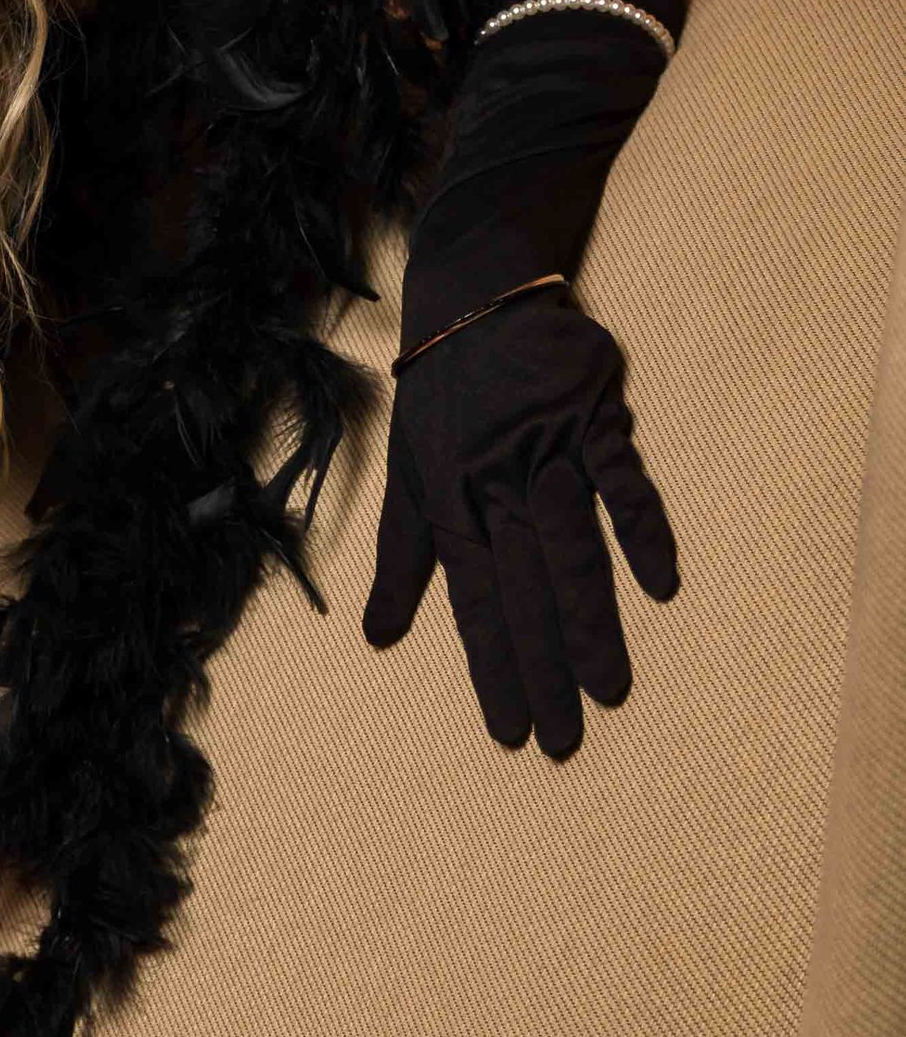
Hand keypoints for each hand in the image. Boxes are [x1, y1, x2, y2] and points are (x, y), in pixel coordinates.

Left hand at [363, 292, 678, 758]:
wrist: (475, 295)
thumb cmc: (438, 397)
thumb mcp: (405, 475)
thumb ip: (400, 561)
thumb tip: (376, 638)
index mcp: (451, 503)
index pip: (474, 603)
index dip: (493, 668)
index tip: (512, 733)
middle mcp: (497, 485)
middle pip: (525, 589)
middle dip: (545, 668)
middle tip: (567, 741)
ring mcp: (547, 451)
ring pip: (570, 546)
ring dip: (589, 618)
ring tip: (610, 688)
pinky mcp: (593, 417)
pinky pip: (622, 479)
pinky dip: (641, 528)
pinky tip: (660, 583)